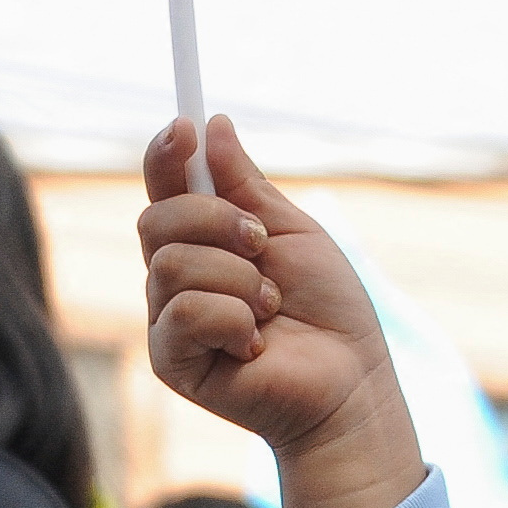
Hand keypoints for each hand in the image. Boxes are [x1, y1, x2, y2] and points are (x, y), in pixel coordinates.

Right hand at [137, 115, 426, 507]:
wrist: (350, 382)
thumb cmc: (329, 312)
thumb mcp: (294, 233)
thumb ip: (247, 188)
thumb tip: (213, 125)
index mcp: (203, 241)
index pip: (165, 188)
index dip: (166, 154)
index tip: (185, 127)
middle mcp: (177, 277)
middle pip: (157, 219)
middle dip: (217, 221)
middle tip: (263, 246)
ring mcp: (169, 319)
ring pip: (173, 264)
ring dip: (239, 279)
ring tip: (271, 308)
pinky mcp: (171, 361)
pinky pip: (182, 312)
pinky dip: (232, 318)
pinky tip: (256, 342)